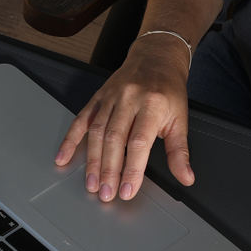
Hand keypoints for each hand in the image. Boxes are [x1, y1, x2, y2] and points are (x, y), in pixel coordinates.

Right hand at [55, 33, 196, 201]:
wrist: (156, 57)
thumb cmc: (168, 89)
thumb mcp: (181, 119)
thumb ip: (180, 151)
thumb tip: (186, 178)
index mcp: (152, 104)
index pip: (139, 142)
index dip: (132, 168)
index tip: (128, 190)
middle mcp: (129, 99)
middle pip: (114, 139)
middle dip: (109, 170)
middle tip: (106, 193)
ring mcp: (110, 97)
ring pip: (96, 132)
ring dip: (92, 161)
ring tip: (92, 184)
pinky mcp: (98, 97)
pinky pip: (81, 119)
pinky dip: (70, 139)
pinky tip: (64, 157)